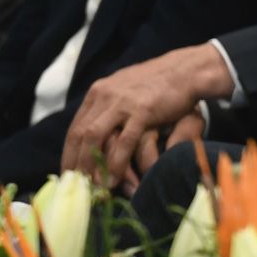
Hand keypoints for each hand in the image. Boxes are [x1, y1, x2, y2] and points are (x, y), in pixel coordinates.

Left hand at [63, 44, 232, 185]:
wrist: (186, 70)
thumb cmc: (159, 83)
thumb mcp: (126, 89)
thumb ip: (110, 105)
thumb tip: (98, 126)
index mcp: (99, 92)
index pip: (76, 127)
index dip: (70, 153)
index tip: (70, 173)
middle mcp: (105, 96)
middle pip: (80, 134)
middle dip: (75, 162)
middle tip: (75, 186)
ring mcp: (122, 103)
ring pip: (95, 138)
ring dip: (90, 164)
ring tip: (91, 187)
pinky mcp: (142, 110)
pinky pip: (123, 141)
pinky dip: (116, 163)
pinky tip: (113, 179)